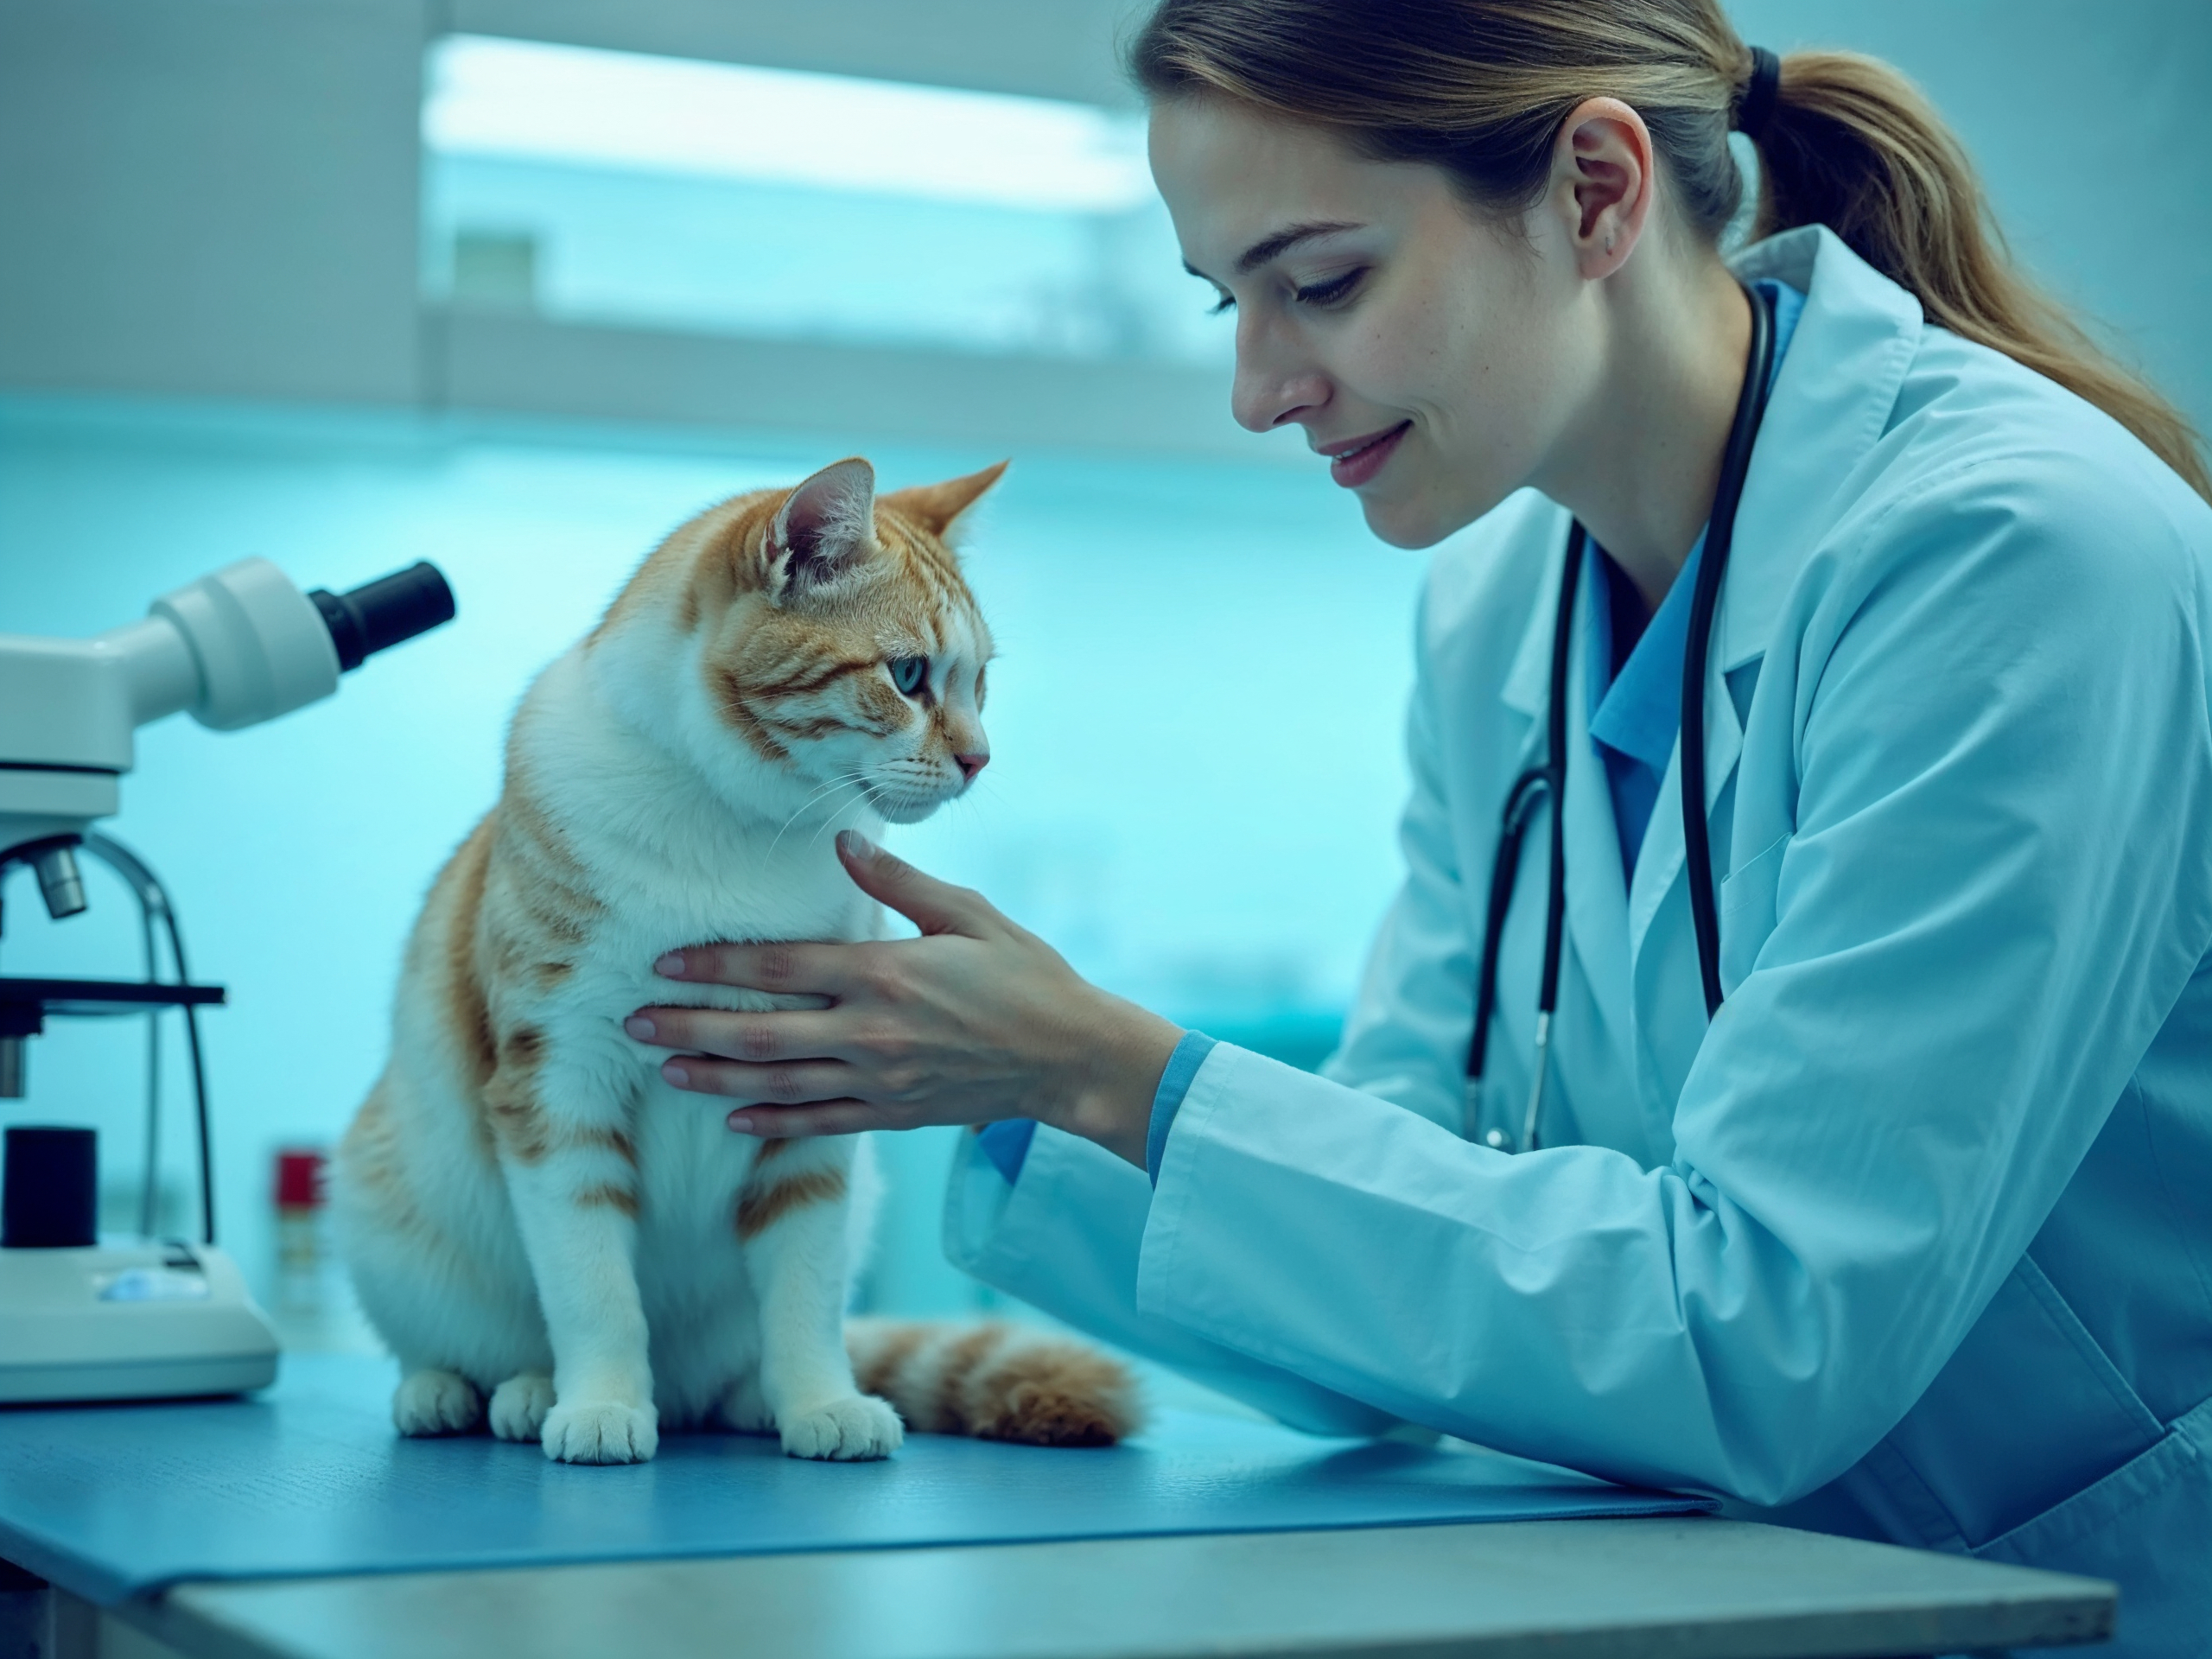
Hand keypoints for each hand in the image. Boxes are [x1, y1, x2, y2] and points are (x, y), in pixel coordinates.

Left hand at [626, 831, 1182, 1167]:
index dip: (715, 966)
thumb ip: (898, 883)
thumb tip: (842, 841)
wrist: (1072, 1055)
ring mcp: (879, 1080)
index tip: (664, 962)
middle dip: (689, 1027)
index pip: (779, 969)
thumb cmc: (1027, 974)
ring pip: (776, 1085)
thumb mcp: (968, 913)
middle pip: (759, 1034)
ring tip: (664, 1069)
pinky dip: (772, 1123)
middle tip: (633, 1025)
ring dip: (714, 1078)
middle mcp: (871, 1033)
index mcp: (885, 974)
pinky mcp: (894, 1114)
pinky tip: (734, 1118)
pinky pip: (819, 1123)